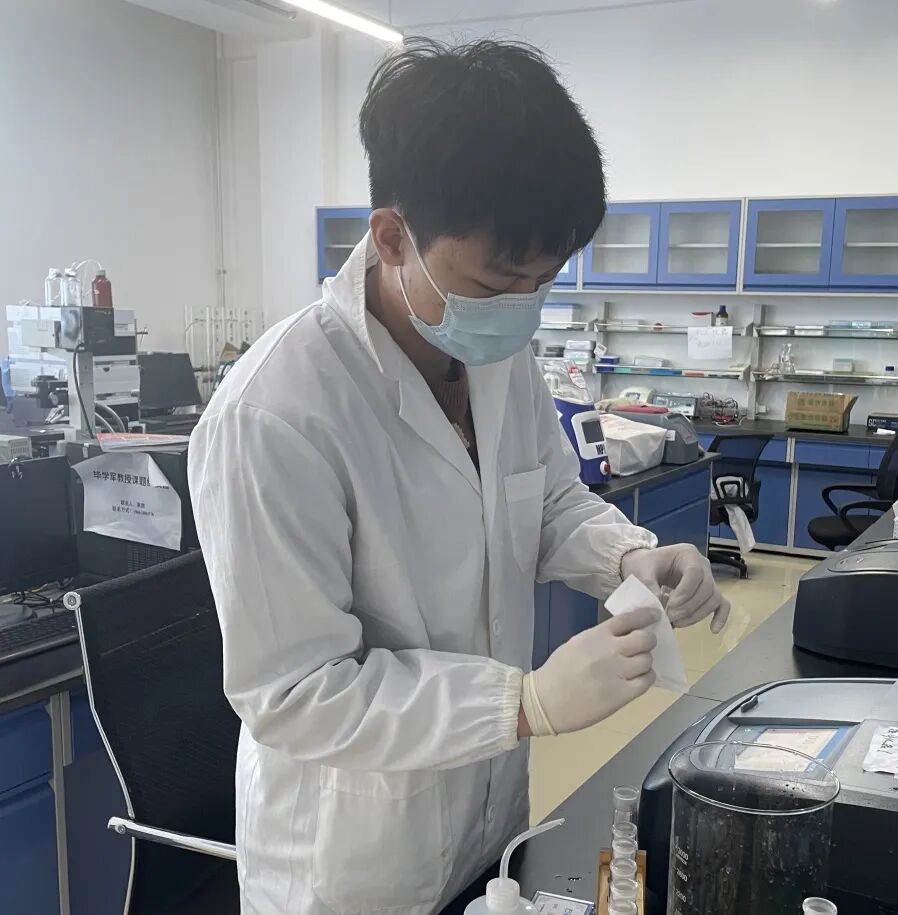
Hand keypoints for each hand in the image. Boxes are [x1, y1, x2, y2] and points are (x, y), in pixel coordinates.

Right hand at [521, 607, 657, 736]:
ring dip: (645, 661)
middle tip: (645, 645)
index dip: (645, 616)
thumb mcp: (577, 644)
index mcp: (596, 635)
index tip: (654, 615)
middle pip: (644, 639)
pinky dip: (646, 678)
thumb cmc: (557, 672)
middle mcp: (610, 651)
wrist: (546, 701)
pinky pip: (646, 681)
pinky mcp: (621, 694)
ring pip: (647, 660)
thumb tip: (623, 636)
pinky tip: (638, 679)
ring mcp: (617, 673)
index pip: (628, 619)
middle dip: (648, 640)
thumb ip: (600, 638)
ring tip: (637, 666)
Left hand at [620, 544, 729, 632]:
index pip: (695, 573)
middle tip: (670, 618)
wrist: (645, 567)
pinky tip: (713, 630)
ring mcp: (708, 578)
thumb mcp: (641, 572)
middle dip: (688, 607)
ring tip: (677, 623)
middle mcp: (703, 564)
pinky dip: (720, 616)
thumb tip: (661, 609)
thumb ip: (649, 587)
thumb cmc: (644, 565)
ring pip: (713, 599)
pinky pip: (722, 604)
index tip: (669, 606)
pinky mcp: (709, 592)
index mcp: (687, 553)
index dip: (685, 592)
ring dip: (697, 614)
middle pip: (706, 588)